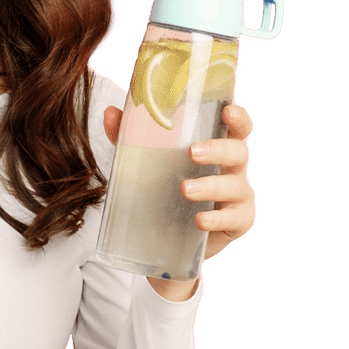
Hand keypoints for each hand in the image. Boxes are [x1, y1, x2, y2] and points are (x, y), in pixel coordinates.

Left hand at [103, 103, 255, 264]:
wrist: (173, 238)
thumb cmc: (170, 190)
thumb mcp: (150, 163)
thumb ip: (132, 138)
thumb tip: (109, 112)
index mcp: (219, 148)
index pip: (237, 128)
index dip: (238, 117)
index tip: (228, 110)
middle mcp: (234, 168)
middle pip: (238, 152)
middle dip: (218, 150)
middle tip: (193, 152)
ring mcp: (239, 195)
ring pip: (234, 186)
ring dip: (210, 186)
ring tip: (185, 189)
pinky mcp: (238, 221)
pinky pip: (233, 219)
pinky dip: (215, 219)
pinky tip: (199, 220)